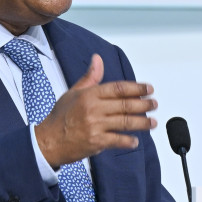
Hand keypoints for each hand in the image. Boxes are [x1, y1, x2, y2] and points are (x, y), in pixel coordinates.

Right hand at [34, 54, 156, 167]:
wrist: (47, 141)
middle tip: (154, 104)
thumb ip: (90, 77)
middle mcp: (93, 109)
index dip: (136, 87)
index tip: (148, 89)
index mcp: (89, 95)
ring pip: (126, 122)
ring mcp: (95, 126)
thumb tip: (98, 59)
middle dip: (144, 104)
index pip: (118, 88)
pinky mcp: (96, 142)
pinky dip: (129, 141)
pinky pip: (118, 140)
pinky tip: (135, 141)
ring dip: (142, 123)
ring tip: (152, 122)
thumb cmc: (60, 117)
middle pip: (126, 105)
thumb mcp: (73, 93)